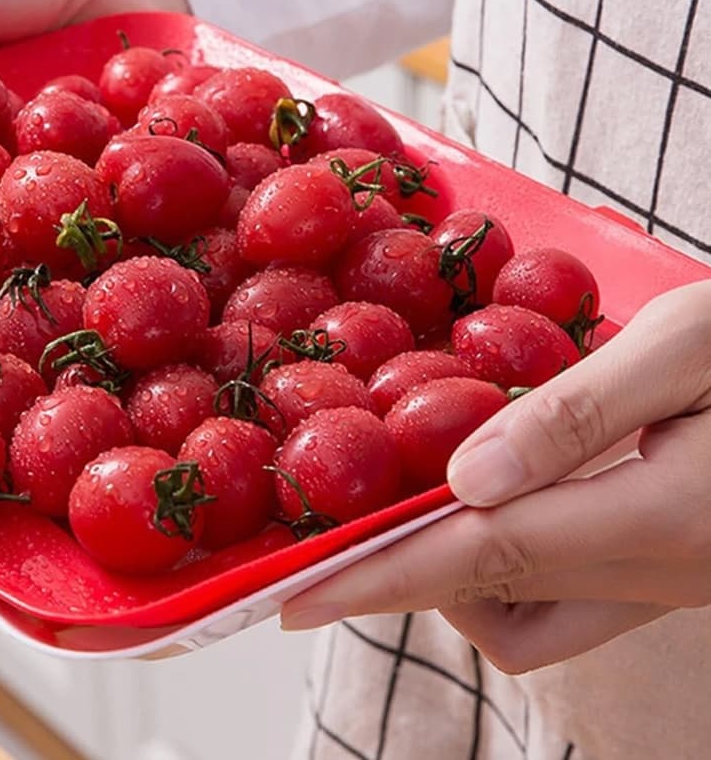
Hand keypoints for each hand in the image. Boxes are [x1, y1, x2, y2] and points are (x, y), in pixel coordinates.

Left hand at [280, 279, 710, 673]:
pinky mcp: (677, 565)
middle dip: (401, 574)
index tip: (290, 599)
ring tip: (414, 491)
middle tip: (338, 520)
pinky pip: (570, 591)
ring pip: (528, 615)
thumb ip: (579, 414)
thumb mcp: (692, 347)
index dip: (374, 579)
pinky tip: (501, 490)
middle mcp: (657, 573)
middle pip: (490, 599)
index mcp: (653, 521)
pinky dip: (510, 559)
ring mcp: (671, 581)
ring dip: (457, 570)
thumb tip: (462, 477)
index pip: (476, 560)